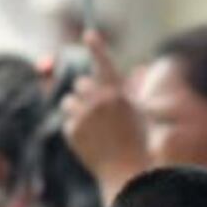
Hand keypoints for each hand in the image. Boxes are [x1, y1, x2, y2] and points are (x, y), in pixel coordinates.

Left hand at [62, 30, 148, 204]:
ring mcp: (84, 117)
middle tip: (99, 110)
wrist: (127, 172)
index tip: (89, 35)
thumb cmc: (137, 142)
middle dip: (86, 93)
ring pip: (68, 101)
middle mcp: (99, 102)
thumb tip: (138, 69)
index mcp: (118, 95)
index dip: (97, 46)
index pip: (104, 63)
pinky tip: (90, 140)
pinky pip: (67, 121)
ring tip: (94, 126)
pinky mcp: (72, 132)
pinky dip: (76, 128)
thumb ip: (130, 90)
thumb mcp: (138, 112)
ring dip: (77, 109)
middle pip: (80, 83)